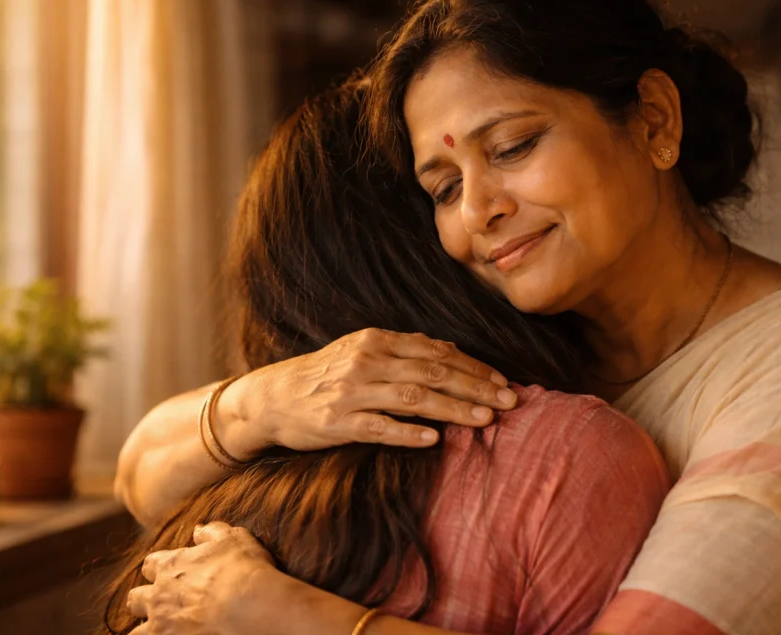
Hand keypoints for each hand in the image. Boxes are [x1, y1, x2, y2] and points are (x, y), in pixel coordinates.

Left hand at [127, 522, 276, 634]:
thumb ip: (212, 532)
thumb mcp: (232, 539)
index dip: (157, 568)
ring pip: (136, 631)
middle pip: (135, 599)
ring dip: (146, 630)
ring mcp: (159, 623)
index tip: (167, 572)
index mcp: (172, 565)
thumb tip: (198, 529)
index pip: (151, 564)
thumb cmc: (242, 569)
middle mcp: (159, 594)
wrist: (247, 605)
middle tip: (161, 605)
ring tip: (161, 630)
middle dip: (143, 601)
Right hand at [232, 328, 517, 450]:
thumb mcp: (363, 351)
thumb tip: (450, 350)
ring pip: (412, 399)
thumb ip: (406, 350)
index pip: (436, 353)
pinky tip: (434, 439)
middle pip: (432, 373)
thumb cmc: (326, 374)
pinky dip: (408, 433)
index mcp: (378, 341)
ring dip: (453, 408)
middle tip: (508, 401)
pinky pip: (378, 428)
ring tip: (484, 419)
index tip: (503, 381)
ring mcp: (352, 391)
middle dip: (475, 387)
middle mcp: (367, 361)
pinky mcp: (338, 422)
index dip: (474, 367)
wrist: (272, 397)